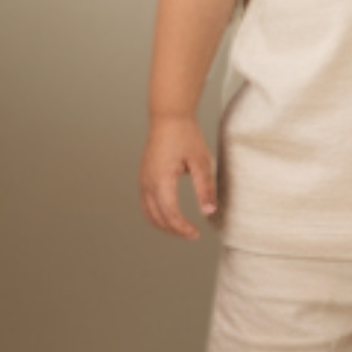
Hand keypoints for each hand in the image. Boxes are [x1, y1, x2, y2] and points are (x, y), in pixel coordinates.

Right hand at [141, 116, 217, 239]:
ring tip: (181, 229)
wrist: (168, 117)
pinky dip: (156, 215)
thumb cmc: (186, 136)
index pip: (170, 214)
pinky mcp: (143, 177)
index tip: (196, 234)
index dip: (183, 228)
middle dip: (174, 230)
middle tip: (192, 235)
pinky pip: (146, 204)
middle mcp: (148, 183)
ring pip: (149, 213)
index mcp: (161, 180)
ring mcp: (143, 180)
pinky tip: (169, 216)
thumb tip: (209, 212)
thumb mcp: (201, 162)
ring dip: (164, 225)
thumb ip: (205, 188)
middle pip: (158, 217)